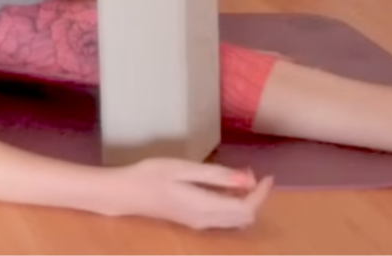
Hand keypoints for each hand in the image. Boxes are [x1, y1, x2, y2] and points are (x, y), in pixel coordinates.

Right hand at [106, 158, 273, 229]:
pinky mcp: (194, 222)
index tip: (266, 175)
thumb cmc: (150, 175)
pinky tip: (223, 187)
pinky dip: (233, 205)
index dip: (261, 193)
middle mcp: (207, 221)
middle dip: (255, 196)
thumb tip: (248, 178)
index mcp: (206, 207)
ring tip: (239, 178)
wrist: (125, 193)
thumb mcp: (183, 168)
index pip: (246, 207)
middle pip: (245, 217)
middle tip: (250, 172)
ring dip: (245, 201)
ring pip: (236, 220)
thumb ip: (216, 175)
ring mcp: (200, 224)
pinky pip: (224, 219)